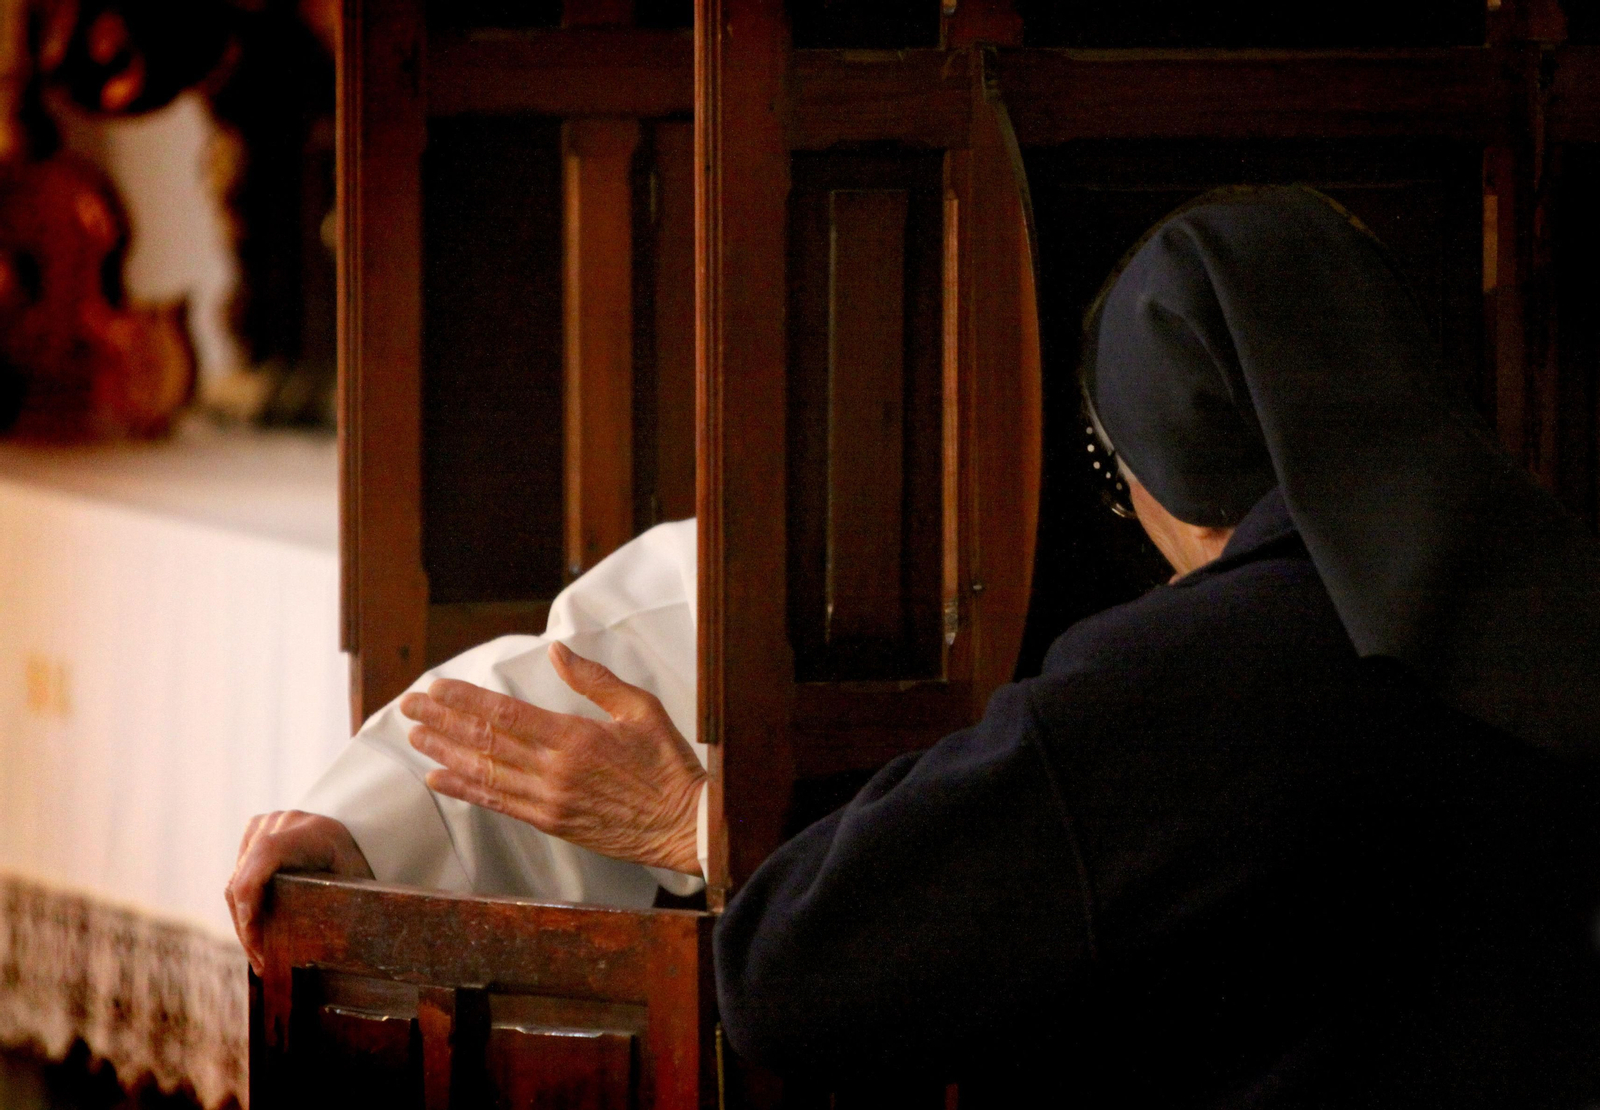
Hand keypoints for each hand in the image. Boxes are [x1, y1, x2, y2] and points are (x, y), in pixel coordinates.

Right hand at [226, 811, 372, 974]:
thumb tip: (320, 958)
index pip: (268, 853)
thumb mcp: (355, 886)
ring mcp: (266, 824)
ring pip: (236, 880)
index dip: (251, 895)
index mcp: (314, 832)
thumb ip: (337, 907)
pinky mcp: (255, 832)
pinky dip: (243, 904)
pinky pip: (238, 873)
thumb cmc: (357, 868)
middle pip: (246, 876)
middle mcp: (285, 822)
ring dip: (242, 921)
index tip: (255, 938)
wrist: (355, 838)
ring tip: (258, 955)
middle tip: (261, 964)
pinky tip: (256, 931)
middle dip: (247, 926)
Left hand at [400, 643, 705, 874]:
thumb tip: (558, 651)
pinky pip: (498, 804)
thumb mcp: (641, 709)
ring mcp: (549, 801)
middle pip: (485, 742)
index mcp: (576, 738)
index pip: (506, 714)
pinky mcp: (551, 822)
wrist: (683, 825)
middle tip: (409, 707)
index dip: (465, 701)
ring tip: (416, 737)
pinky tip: (440, 778)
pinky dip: (465, 790)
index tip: (436, 689)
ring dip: (445, 754)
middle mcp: (554, 771)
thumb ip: (596, 680)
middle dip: (442, 722)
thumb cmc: (668, 764)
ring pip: (484, 774)